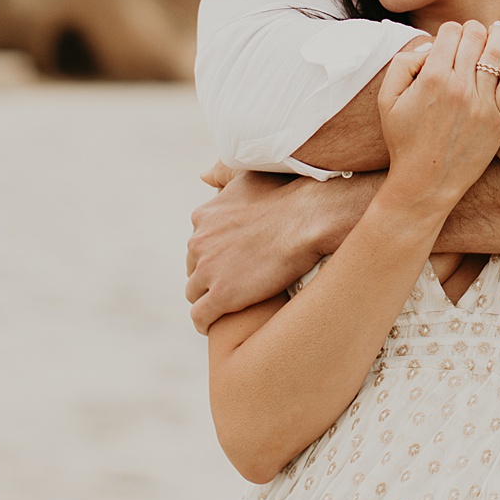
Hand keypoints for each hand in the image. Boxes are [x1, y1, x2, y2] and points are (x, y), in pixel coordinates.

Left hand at [186, 170, 332, 332]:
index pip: (197, 244)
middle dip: (208, 276)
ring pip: (194, 293)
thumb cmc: (286, 194)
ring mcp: (208, 270)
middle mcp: (198, 243)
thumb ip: (222, 174)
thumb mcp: (246, 176)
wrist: (306, 219)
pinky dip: (204, 322)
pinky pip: (200, 316)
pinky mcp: (222, 296)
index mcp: (203, 217)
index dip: (212, 254)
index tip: (227, 262)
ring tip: (224, 306)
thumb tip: (202, 175)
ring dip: (206, 299)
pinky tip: (213, 325)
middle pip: (193, 268)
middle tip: (230, 284)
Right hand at [378, 20, 499, 216]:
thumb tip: (429, 46)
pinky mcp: (499, 118)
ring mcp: (482, 102)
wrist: (426, 183)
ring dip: (498, 34)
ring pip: (497, 51)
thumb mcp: (387, 99)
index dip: (450, 30)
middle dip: (473, 30)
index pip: (451, 32)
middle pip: (475, 36)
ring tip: (498, 29)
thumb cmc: (404, 141)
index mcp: (431, 78)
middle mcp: (459, 87)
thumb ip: (402, 63)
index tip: (450, 38)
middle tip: (473, 34)